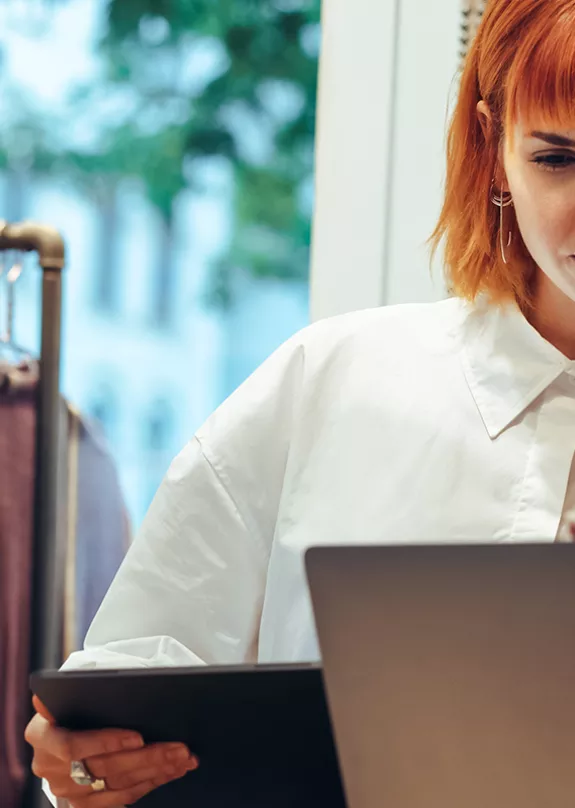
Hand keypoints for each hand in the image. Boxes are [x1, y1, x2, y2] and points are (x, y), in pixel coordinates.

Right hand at [26, 695, 198, 806]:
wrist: (64, 727)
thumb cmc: (74, 703)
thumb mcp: (72, 691)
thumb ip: (76, 689)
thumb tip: (79, 685)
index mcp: (40, 735)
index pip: (72, 746)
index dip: (106, 742)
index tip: (138, 737)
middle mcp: (49, 767)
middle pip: (103, 768)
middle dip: (147, 757)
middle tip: (178, 748)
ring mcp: (66, 790)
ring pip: (117, 785)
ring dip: (156, 771)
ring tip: (182, 758)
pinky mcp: (84, 804)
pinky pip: (122, 798)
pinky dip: (151, 783)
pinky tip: (171, 771)